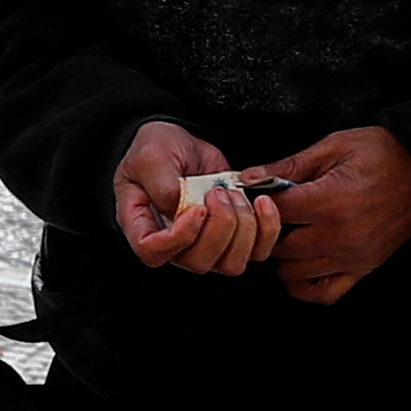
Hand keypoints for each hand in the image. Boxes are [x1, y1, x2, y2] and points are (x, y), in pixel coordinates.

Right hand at [112, 122, 283, 276]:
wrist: (183, 146)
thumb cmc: (157, 152)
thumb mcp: (151, 156)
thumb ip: (161, 183)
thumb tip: (181, 208)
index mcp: (144, 229)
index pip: (154, 253)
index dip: (179, 237)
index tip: (197, 208)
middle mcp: (175, 246)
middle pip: (199, 262)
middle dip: (219, 226)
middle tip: (218, 192)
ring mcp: (206, 247)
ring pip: (231, 263)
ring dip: (243, 227)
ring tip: (234, 194)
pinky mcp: (234, 239)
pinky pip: (258, 251)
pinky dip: (267, 227)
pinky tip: (260, 201)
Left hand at [261, 125, 410, 303]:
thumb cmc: (386, 155)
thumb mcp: (336, 146)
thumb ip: (290, 165)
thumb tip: (249, 177)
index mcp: (330, 201)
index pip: (272, 213)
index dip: (259, 201)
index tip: (260, 194)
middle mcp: (338, 235)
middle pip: (277, 246)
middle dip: (269, 229)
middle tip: (274, 214)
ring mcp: (350, 257)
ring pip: (292, 273)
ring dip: (283, 256)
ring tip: (291, 234)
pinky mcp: (362, 269)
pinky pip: (322, 293)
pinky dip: (305, 284)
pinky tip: (302, 263)